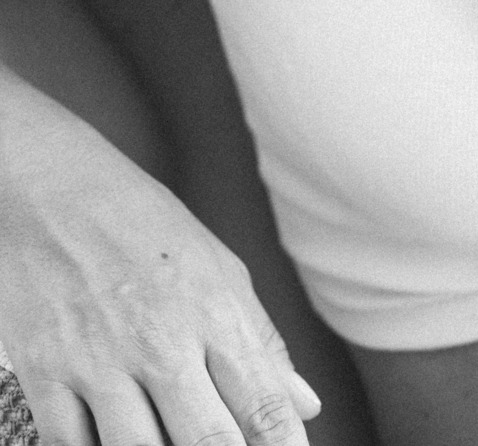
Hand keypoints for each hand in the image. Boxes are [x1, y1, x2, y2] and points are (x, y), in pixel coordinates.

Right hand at [0, 94, 319, 445]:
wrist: (51, 186)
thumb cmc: (142, 225)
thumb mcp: (215, 265)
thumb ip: (258, 340)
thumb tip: (305, 403)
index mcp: (213, 308)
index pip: (262, 402)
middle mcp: (160, 338)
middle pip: (207, 442)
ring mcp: (98, 359)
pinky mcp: (44, 371)